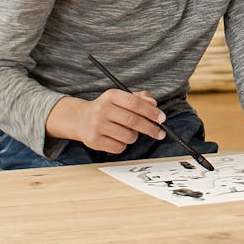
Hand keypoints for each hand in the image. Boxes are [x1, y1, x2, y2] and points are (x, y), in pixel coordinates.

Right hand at [46, 89, 164, 153]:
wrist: (80, 119)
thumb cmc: (107, 108)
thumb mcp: (121, 98)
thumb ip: (139, 98)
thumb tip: (154, 104)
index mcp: (111, 95)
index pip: (136, 103)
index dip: (151, 112)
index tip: (162, 119)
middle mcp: (102, 109)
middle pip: (133, 121)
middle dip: (151, 128)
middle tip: (160, 133)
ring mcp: (96, 126)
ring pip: (128, 136)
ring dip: (134, 136)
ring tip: (128, 132)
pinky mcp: (94, 141)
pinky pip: (119, 147)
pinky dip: (123, 145)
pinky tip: (117, 138)